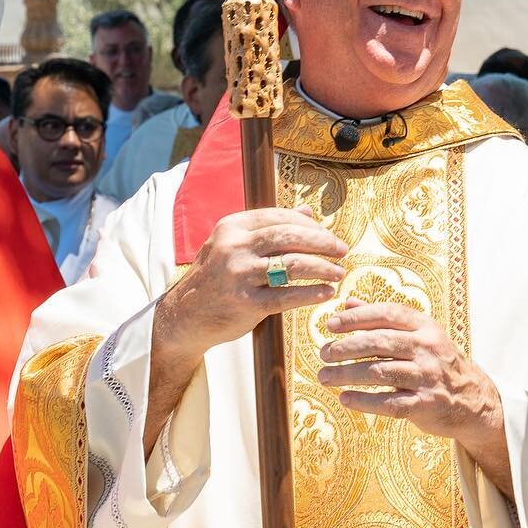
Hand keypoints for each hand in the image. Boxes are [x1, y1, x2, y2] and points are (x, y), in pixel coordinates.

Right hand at [159, 206, 348, 361]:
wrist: (185, 315)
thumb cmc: (215, 277)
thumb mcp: (233, 244)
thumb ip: (269, 227)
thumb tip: (308, 211)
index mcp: (232, 227)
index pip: (279, 217)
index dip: (309, 225)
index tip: (328, 234)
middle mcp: (234, 247)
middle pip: (289, 236)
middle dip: (322, 242)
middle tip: (342, 250)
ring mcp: (239, 275)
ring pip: (293, 264)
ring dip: (323, 268)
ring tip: (339, 272)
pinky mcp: (245, 304)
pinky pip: (287, 296)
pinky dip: (311, 293)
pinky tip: (326, 293)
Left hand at [320, 298, 510, 495]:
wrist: (471, 399)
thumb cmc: (435, 362)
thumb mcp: (418, 334)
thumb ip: (383, 318)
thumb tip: (346, 302)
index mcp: (425, 326)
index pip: (388, 314)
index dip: (357, 317)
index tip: (331, 324)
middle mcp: (428, 348)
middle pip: (381, 342)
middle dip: (347, 347)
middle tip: (324, 353)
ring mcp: (428, 377)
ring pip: (381, 373)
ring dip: (348, 374)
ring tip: (325, 376)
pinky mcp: (426, 404)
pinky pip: (389, 403)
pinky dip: (364, 401)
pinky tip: (344, 398)